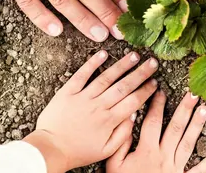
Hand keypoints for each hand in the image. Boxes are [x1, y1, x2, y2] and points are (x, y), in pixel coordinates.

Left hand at [23, 50, 158, 172]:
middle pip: (124, 86)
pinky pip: (82, 75)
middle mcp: (98, 106)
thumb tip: (134, 115)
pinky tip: (103, 53)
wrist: (50, 149)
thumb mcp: (106, 150)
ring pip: (106, 77)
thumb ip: (123, 134)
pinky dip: (92, 63)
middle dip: (140, 73)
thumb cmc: (78, 152)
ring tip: (134, 55)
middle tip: (153, 62)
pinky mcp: (68, 92)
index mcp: (109, 120)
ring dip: (122, 65)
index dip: (146, 91)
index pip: (133, 101)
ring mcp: (83, 97)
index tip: (155, 82)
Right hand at [106, 92, 205, 172]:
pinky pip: (200, 170)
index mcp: (146, 152)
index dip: (156, 105)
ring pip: (188, 143)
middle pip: (175, 128)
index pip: (152, 122)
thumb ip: (120, 143)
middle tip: (193, 93)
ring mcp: (175, 169)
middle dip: (184, 109)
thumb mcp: (113, 166)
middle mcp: (163, 157)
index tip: (160, 90)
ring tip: (205, 110)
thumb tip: (127, 120)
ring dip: (197, 126)